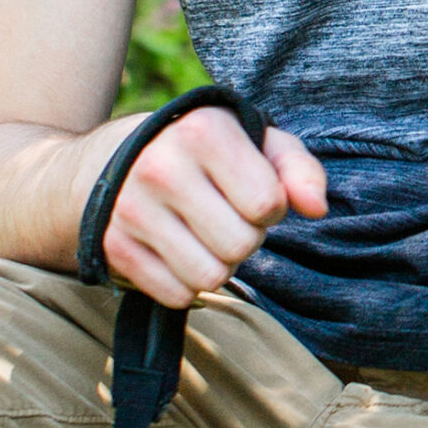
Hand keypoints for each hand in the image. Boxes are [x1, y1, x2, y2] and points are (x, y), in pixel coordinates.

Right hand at [97, 107, 327, 307]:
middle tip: (226, 216)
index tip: (250, 193)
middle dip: (245, 237)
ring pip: (210, 277)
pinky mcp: (114, 246)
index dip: (271, 206)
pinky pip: (177, 296)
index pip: (267, 203)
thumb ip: (297, 168)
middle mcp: (161, 167)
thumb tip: (317, 208)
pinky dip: (187, 284)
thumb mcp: (254, 140)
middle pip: (240, 245)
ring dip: (219, 264)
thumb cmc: (202, 151)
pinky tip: (178, 251)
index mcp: (202, 131)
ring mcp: (131, 209)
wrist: (110, 160)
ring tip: (205, 235)